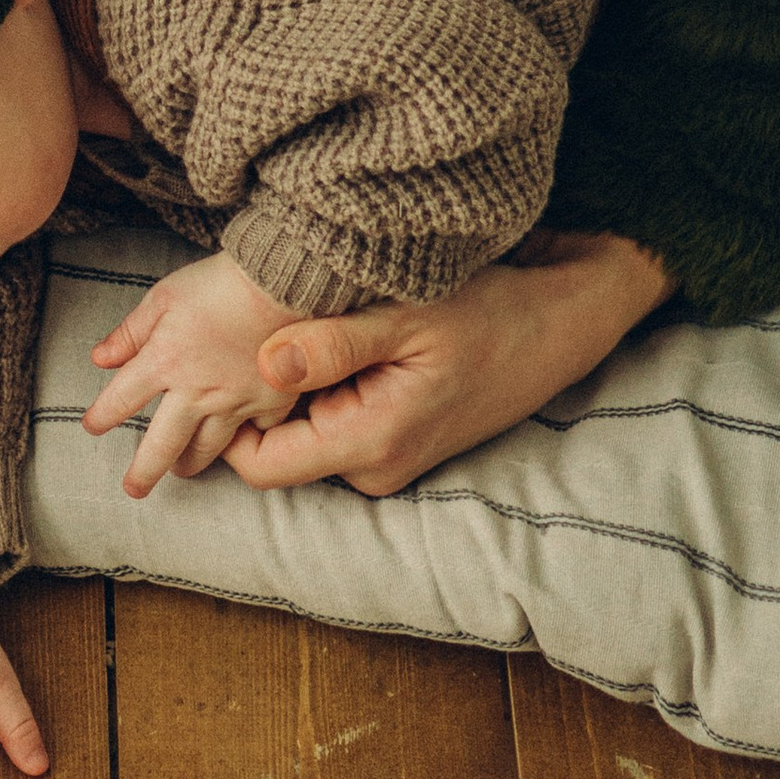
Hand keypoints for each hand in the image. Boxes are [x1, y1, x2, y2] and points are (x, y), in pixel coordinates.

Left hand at [84, 250, 300, 495]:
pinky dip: (245, 441)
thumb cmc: (219, 283)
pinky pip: (255, 434)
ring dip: (188, 464)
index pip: (120, 401)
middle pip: (161, 445)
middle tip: (133, 489)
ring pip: (206, 449)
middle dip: (143, 472)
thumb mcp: (162, 297)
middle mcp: (195, 392)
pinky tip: (237, 444)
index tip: (92, 426)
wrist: (282, 279)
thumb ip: (130, 333)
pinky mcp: (270, 403)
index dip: (102, 417)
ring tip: (180, 471)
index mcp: (163, 362)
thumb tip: (99, 358)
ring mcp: (234, 402)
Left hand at [226, 230, 675, 496]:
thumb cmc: (489, 311)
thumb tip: (264, 365)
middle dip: (257, 399)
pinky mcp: (394, 442)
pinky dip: (323, 388)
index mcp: (370, 443)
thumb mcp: (407, 314)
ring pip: (302, 434)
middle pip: (274, 449)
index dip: (226, 420)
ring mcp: (386, 460)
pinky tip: (343, 341)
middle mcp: (374, 467)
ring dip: (293, 389)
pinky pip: (332, 425)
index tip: (220, 363)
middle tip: (260, 331)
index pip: (258, 465)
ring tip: (310, 329)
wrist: (559, 323)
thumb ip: (333, 343)